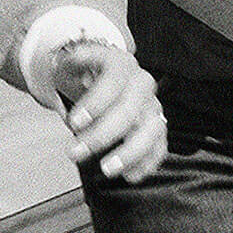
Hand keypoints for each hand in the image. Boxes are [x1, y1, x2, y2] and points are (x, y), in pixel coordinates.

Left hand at [52, 39, 165, 182]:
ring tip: (106, 169)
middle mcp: (141, 84)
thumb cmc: (85, 74)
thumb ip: (73, 60)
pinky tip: (130, 175)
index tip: (74, 122)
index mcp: (122, 64)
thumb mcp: (73, 61)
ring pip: (151, 130)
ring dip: (129, 153)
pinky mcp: (157, 128)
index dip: (95, 103)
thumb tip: (73, 57)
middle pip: (129, 111)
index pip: (113, 82)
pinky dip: (147, 163)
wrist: (97, 80)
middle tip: (76, 152)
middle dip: (101, 135)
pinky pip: (159, 147)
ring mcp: (152, 107)